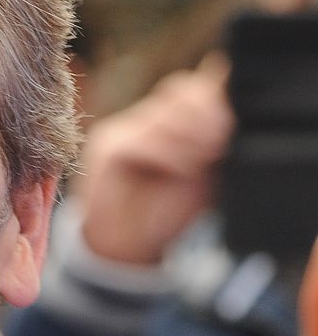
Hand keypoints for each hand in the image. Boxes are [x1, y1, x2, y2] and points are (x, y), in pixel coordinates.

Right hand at [75, 58, 233, 265]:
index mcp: (166, 123)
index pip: (192, 87)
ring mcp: (121, 131)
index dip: (213, 97)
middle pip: (179, 89)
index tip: (228, 126)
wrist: (129, 248)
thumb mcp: (203, 173)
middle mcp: (142, 120)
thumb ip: (215, 136)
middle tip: (216, 146)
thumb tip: (227, 91)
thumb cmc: (166, 212)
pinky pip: (142, 139)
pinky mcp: (108, 149)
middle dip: (205, 115)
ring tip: (199, 164)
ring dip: (188, 139)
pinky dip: (167, 154)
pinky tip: (180, 171)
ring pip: (163, 114)